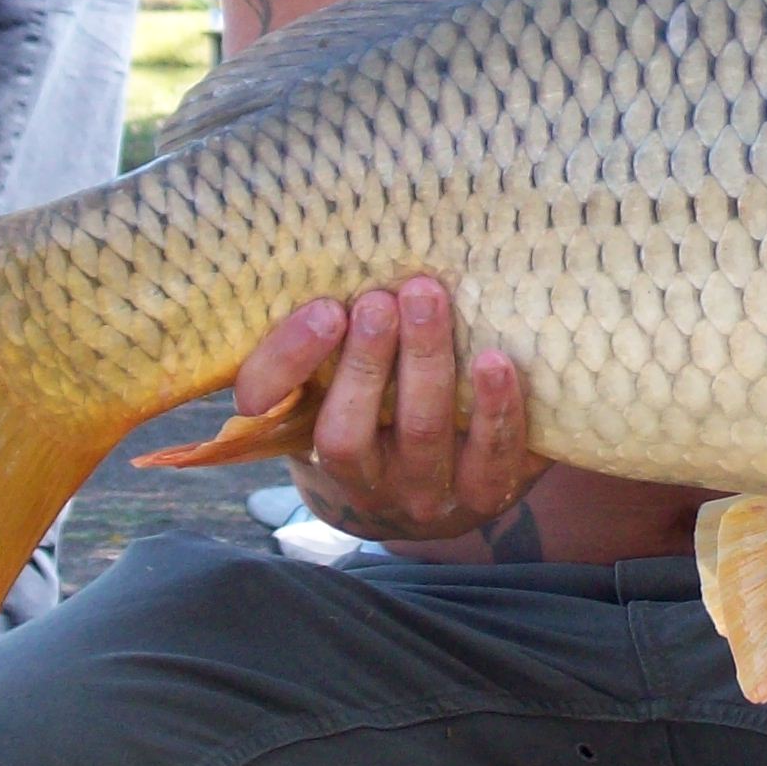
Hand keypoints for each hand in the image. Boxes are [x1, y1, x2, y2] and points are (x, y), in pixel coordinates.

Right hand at [234, 275, 541, 540]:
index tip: (324, 310)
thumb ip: (324, 337)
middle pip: (347, 434)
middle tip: (381, 299)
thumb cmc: (377, 407)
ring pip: (421, 434)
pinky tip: (495, 361)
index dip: (289, 360)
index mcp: (303, 443)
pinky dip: (495, 409)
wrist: (433, 486)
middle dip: (367, 361)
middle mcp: (361, 484)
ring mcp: (423, 496)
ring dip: (426, 365)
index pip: (271, 407)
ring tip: (430, 302)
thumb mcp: (332, 379)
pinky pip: (492, 458)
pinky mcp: (486, 496)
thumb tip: (336, 270)